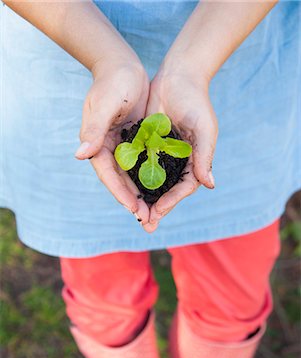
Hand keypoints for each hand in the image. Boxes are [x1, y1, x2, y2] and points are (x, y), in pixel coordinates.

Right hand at [75, 57, 149, 224]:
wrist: (122, 64)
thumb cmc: (112, 82)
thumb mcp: (104, 105)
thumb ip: (93, 130)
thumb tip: (80, 155)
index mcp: (97, 144)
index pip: (108, 175)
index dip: (121, 194)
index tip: (134, 210)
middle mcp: (108, 149)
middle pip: (120, 181)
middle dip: (134, 201)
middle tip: (148, 221)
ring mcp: (121, 146)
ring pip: (132, 176)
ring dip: (143, 194)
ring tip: (156, 213)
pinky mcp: (135, 140)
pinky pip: (143, 163)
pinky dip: (150, 177)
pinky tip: (162, 190)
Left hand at [143, 64, 217, 232]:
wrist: (178, 75)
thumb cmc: (196, 101)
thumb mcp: (203, 129)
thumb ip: (204, 156)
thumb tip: (209, 184)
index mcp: (193, 161)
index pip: (183, 188)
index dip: (171, 202)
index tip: (158, 213)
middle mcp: (177, 161)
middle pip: (166, 190)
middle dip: (156, 208)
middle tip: (145, 226)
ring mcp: (161, 153)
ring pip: (150, 181)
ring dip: (142, 198)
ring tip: (133, 214)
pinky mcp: (146, 143)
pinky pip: (138, 164)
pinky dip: (131, 176)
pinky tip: (122, 189)